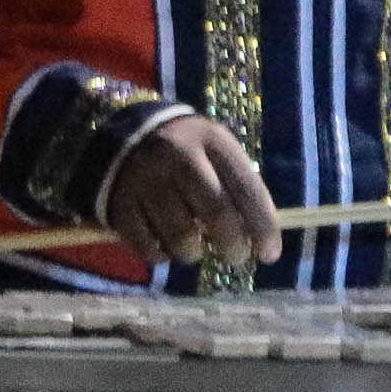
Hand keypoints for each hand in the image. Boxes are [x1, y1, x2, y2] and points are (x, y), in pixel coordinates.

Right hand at [106, 117, 282, 271]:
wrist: (127, 134)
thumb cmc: (187, 151)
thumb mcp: (216, 151)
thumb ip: (237, 186)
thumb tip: (259, 237)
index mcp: (211, 142)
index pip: (246, 189)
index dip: (263, 226)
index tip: (270, 254)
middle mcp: (178, 157)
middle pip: (215, 212)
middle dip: (233, 244)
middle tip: (236, 256)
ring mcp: (146, 181)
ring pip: (181, 236)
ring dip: (194, 253)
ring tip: (196, 249)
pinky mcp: (120, 205)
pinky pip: (148, 247)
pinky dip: (162, 256)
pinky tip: (167, 248)